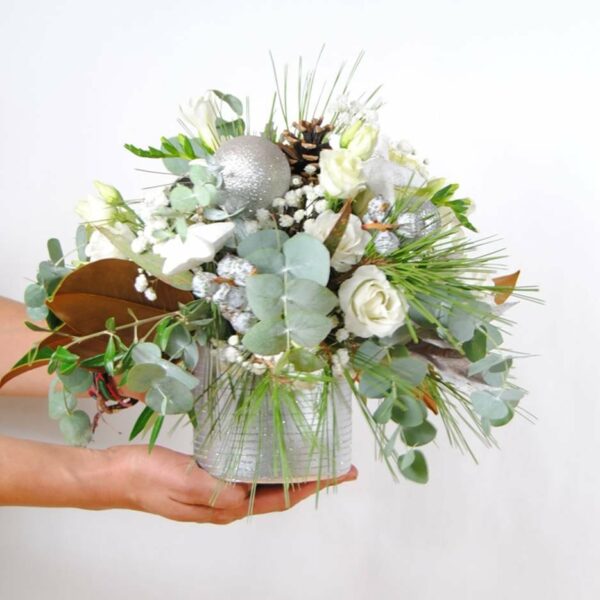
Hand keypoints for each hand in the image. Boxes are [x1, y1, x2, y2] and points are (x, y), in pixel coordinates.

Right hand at [110, 444, 357, 523]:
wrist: (118, 475)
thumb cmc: (149, 478)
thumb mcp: (186, 483)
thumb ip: (220, 491)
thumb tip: (250, 494)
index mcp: (227, 505)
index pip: (282, 498)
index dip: (314, 485)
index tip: (340, 474)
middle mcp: (228, 501)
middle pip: (280, 492)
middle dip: (311, 479)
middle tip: (338, 465)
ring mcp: (219, 489)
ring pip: (267, 482)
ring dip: (293, 471)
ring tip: (313, 456)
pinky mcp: (210, 475)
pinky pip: (249, 470)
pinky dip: (268, 462)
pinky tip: (272, 449)